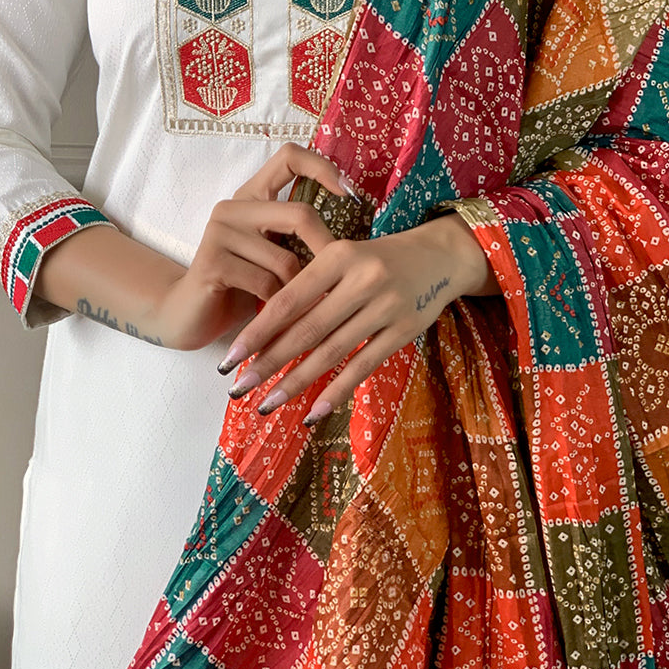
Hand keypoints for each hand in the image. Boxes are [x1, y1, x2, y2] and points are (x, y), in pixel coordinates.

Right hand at [157, 143, 349, 352]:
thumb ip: (297, 236)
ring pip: (285, 259)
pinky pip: (266, 283)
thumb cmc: (241, 284)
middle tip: (334, 277)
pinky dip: (276, 303)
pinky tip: (267, 311)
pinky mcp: (212, 262)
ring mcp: (219, 232)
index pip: (288, 156)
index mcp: (251, 195)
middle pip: (299, 214)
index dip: (321, 167)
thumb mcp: (272, 252)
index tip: (346, 191)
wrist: (188, 315)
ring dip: (295, 288)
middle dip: (324, 251)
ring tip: (288, 302)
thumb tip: (350, 238)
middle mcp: (233, 207)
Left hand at [215, 204, 494, 425]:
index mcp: (338, 256)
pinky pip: (364, 366)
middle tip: (237, 387)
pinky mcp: (404, 331)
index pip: (289, 299)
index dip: (257, 331)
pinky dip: (336, 391)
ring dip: (296, 382)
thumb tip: (263, 333)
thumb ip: (310, 288)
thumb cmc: (376, 259)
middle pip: (307, 330)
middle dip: (269, 362)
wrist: (438, 256)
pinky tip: (312, 412)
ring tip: (266, 404)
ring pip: (332, 352)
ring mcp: (386, 306)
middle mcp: (362, 280)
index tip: (229, 356)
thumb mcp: (342, 258)